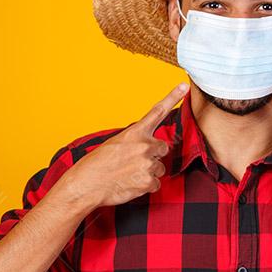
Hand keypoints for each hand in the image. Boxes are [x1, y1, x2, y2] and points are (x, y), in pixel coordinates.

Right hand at [55, 83, 187, 211]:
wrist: (87, 184)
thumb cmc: (98, 164)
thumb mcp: (116, 143)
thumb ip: (135, 140)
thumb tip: (147, 147)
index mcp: (135, 133)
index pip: (157, 111)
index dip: (172, 97)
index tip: (184, 86)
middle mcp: (144, 146)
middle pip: (162, 148)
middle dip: (153, 154)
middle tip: (134, 161)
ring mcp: (148, 164)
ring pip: (159, 167)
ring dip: (148, 171)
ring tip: (129, 173)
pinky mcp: (148, 182)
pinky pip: (156, 183)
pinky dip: (146, 185)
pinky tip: (131, 183)